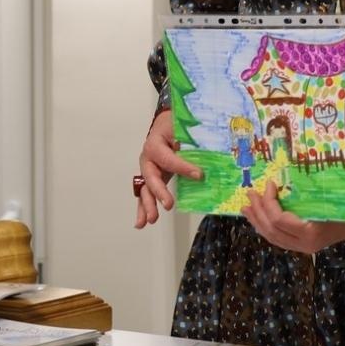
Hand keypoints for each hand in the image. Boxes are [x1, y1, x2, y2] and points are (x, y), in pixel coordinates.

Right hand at [135, 109, 203, 228]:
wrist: (166, 123)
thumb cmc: (174, 124)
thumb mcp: (182, 129)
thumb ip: (190, 144)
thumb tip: (203, 164)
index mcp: (155, 143)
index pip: (167, 158)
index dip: (182, 167)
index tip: (199, 175)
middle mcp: (148, 158)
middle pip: (151, 177)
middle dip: (159, 192)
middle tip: (168, 205)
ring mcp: (149, 169)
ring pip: (145, 189)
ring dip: (148, 205)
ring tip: (151, 220)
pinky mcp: (153, 177)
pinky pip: (147, 193)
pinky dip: (144, 208)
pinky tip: (141, 222)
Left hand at [241, 181, 344, 253]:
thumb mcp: (331, 200)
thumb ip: (306, 196)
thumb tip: (279, 182)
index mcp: (311, 233)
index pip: (279, 220)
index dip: (269, 202)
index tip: (269, 184)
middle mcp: (304, 244)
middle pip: (271, 229)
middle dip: (258, 210)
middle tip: (250, 194)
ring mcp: (302, 247)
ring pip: (271, 237)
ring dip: (257, 220)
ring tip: (246, 207)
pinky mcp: (301, 245)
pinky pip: (277, 239)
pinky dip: (265, 228)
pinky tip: (257, 218)